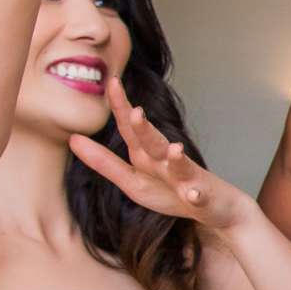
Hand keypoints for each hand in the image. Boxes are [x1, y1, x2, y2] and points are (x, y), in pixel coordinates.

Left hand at [70, 74, 249, 231]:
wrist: (217, 207)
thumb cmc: (172, 192)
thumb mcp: (132, 181)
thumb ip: (104, 162)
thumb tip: (73, 139)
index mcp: (146, 156)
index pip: (130, 129)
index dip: (121, 108)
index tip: (111, 82)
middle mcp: (167, 161)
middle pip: (154, 142)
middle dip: (146, 129)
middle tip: (135, 110)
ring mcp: (187, 178)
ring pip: (181, 165)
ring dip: (177, 158)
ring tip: (174, 149)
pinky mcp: (203, 197)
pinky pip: (199, 196)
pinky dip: (197, 194)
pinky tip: (193, 194)